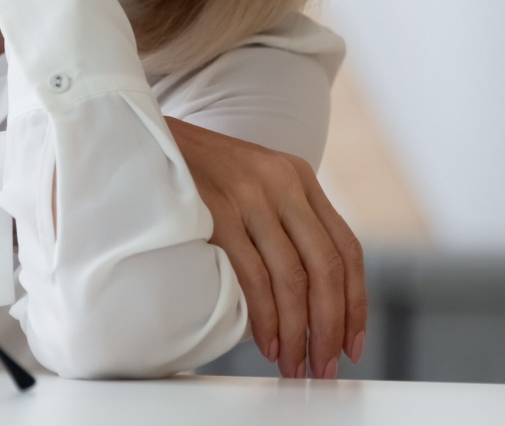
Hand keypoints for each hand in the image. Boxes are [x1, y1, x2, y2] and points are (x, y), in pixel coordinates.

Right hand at [166, 116, 366, 379]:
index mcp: (299, 178)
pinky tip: (266, 341)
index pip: (347, 248)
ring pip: (293, 277)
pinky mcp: (218, 212)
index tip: (352, 344)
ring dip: (297, 331)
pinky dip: (264, 316)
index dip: (356, 303)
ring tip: (293, 363)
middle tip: (324, 366)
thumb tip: (308, 294)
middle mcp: (283, 184)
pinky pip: (253, 275)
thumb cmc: (200, 172)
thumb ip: (285, 220)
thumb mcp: (255, 181)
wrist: (148, 138)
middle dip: (330, 326)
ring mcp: (250, 196)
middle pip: (326, 267)